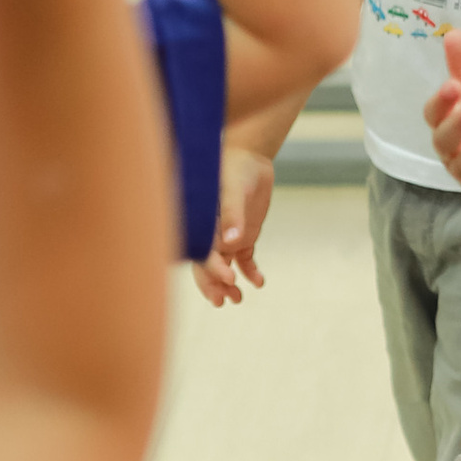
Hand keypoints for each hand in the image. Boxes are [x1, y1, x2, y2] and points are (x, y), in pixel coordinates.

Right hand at [195, 140, 277, 304]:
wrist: (250, 158)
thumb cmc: (233, 168)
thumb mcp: (233, 188)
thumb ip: (232, 214)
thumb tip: (231, 242)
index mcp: (201, 223)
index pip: (202, 252)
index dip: (212, 268)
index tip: (229, 278)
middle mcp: (211, 234)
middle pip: (208, 265)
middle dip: (213, 285)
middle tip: (223, 302)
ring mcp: (227, 237)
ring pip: (225, 267)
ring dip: (229, 284)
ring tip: (238, 299)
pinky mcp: (243, 237)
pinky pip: (245, 259)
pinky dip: (251, 272)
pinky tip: (259, 282)